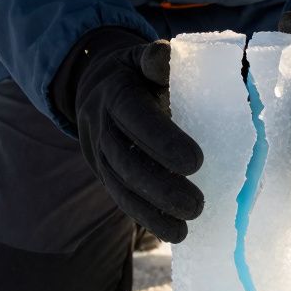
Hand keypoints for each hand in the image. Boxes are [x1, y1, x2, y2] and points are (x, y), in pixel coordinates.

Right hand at [53, 28, 203, 242]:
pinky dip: (145, 218)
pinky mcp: (103, 174)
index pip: (136, 119)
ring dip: (152, 212)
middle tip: (197, 205)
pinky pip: (120, 199)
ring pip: (120, 188)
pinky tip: (170, 232)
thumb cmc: (135, 74)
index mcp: (116, 95)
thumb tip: (164, 59)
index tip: (197, 162)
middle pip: (127, 162)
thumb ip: (155, 60)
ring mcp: (99, 155)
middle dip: (161, 188)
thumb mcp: (141, 58)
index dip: (162, 141)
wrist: (94, 87)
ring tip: (184, 229)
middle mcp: (102, 127)